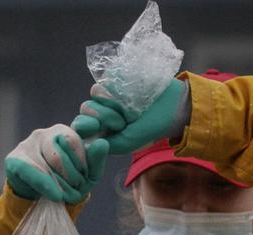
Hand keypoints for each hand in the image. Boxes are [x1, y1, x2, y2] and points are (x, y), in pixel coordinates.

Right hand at [4, 125, 108, 203]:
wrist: (40, 201)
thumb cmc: (66, 184)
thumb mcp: (86, 176)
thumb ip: (96, 160)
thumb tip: (102, 143)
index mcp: (61, 132)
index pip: (72, 140)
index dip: (81, 161)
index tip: (84, 175)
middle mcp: (42, 134)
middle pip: (59, 154)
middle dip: (71, 176)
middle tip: (76, 188)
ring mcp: (26, 146)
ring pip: (47, 165)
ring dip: (61, 186)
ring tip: (65, 195)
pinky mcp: (14, 160)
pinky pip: (31, 171)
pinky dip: (46, 186)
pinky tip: (56, 196)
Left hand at [71, 78, 188, 154]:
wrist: (171, 105)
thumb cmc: (150, 127)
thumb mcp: (127, 142)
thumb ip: (105, 142)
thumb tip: (85, 142)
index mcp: (102, 128)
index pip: (80, 124)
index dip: (85, 125)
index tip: (96, 127)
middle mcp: (103, 109)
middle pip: (86, 108)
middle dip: (105, 115)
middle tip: (124, 120)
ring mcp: (109, 91)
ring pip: (96, 92)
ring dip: (113, 102)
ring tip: (130, 107)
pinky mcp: (117, 75)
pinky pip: (107, 77)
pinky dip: (117, 86)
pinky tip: (131, 91)